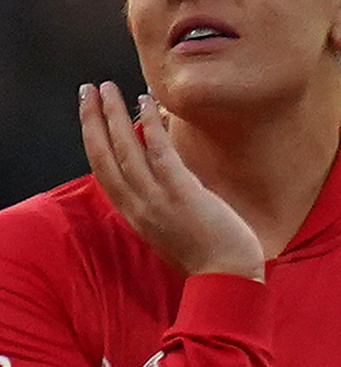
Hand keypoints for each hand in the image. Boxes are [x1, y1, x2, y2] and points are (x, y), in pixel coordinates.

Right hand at [78, 82, 262, 283]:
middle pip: (103, 155)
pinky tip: (144, 102)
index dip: (92, 141)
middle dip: (92, 120)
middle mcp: (137, 205)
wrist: (227, 280)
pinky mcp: (181, 192)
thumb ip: (161, 203)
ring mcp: (157, 198)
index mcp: (133, 214)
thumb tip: (163, 174)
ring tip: (107, 87)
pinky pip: (159, 152)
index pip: (103, 171)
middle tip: (88, 90)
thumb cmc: (209, 257)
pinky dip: (149, 125)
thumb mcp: (172, 228)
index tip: (88, 117)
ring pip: (124, 149)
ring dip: (112, 114)